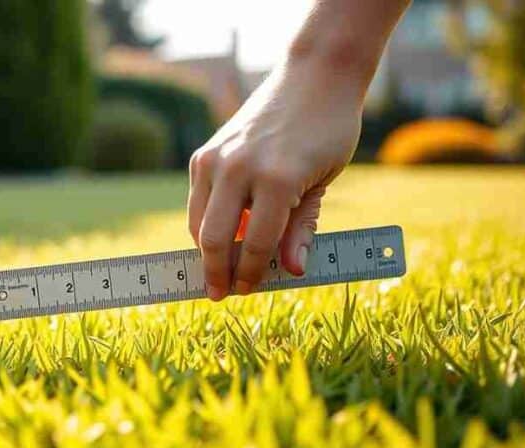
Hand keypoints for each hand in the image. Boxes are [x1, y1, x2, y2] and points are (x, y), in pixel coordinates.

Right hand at [187, 60, 364, 300]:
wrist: (313, 78)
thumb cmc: (327, 132)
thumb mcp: (322, 183)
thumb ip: (301, 229)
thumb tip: (291, 271)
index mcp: (276, 179)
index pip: (254, 244)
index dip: (249, 274)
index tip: (247, 291)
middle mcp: (239, 168)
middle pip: (212, 238)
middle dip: (215, 271)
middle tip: (220, 292)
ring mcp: (216, 158)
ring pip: (197, 222)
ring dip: (206, 249)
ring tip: (222, 266)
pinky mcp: (204, 153)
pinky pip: (197, 200)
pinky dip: (205, 221)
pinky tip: (225, 230)